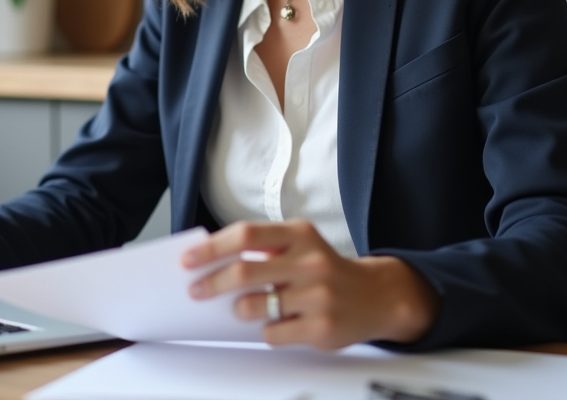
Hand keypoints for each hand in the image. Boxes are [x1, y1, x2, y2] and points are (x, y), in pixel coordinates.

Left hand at [182, 220, 440, 349]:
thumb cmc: (327, 270)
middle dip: (212, 283)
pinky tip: (277, 322)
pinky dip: (266, 329)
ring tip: (244, 308)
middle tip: (196, 290)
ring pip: (255, 306)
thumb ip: (264, 249)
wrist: (377, 296)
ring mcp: (318, 295)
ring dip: (240, 309)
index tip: (188, 259)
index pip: (246, 235)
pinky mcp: (322, 326)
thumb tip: (212, 260)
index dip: (212, 248)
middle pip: (244, 271)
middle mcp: (310, 260)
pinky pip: (273, 332)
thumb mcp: (301, 245)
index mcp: (299, 234)